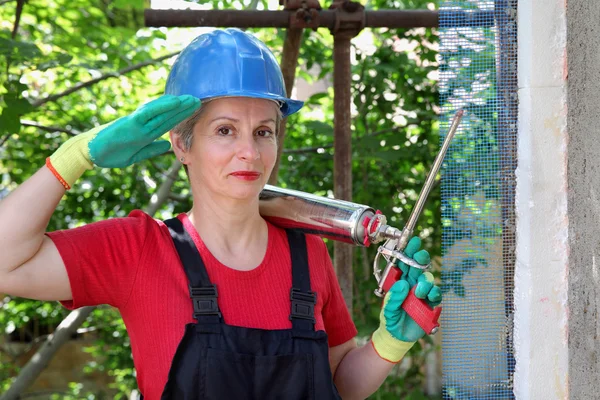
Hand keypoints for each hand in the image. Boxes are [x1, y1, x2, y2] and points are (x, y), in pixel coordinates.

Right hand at [47, 94, 200, 188]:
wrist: (90, 153)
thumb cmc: (110, 153)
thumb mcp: (136, 155)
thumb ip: (152, 149)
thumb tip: (167, 145)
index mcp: (146, 132)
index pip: (167, 122)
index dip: (181, 116)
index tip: (195, 111)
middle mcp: (144, 125)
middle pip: (168, 115)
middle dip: (183, 108)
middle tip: (200, 99)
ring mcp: (137, 123)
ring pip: (161, 111)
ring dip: (176, 105)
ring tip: (191, 99)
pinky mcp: (130, 123)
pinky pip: (148, 113)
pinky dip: (161, 107)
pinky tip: (173, 102)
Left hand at [371, 237, 441, 362]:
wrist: (397, 337)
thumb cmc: (390, 320)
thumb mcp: (387, 310)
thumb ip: (393, 298)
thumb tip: (402, 285)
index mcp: (399, 281)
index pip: (404, 262)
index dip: (408, 251)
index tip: (411, 241)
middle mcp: (411, 284)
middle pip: (418, 266)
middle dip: (420, 258)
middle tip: (419, 256)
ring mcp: (421, 293)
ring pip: (428, 279)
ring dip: (425, 281)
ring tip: (419, 291)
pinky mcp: (430, 304)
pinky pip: (436, 295)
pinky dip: (434, 293)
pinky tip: (429, 296)